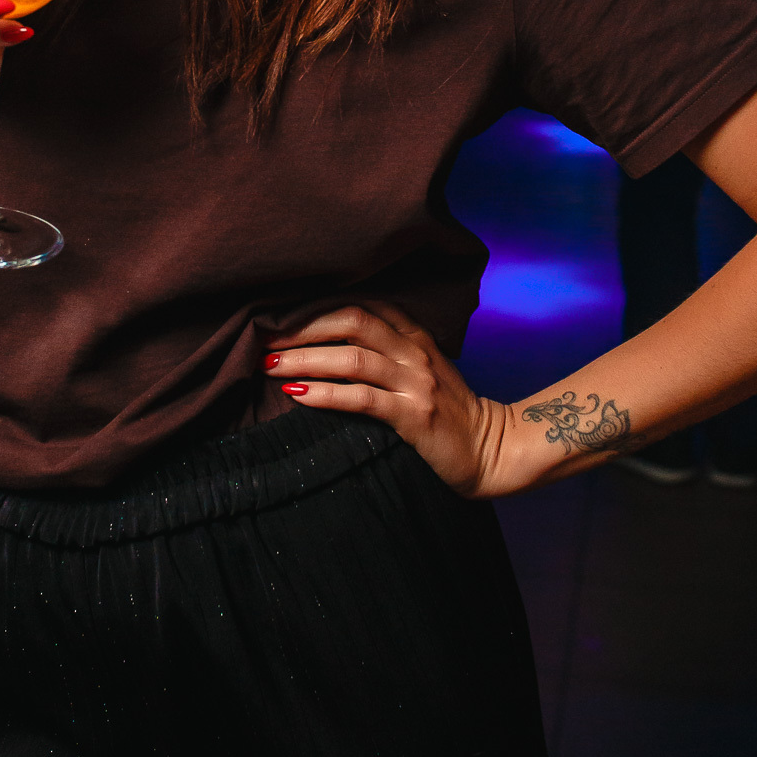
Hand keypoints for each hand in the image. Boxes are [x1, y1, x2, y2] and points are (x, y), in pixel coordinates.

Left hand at [262, 301, 513, 498]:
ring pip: (353, 359)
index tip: (280, 316)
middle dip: (303, 329)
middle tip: (265, 340)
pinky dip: (326, 394)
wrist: (491, 451)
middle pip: (352, 322)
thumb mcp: (421, 372)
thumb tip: (327, 348)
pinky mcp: (414, 416)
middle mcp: (415, 352)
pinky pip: (363, 399)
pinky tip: (299, 396)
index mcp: (414, 336)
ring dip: (306, 360)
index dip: (317, 308)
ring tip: (271, 366)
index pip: (361, 305)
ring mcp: (416, 382)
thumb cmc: (448, 413)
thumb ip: (388, 353)